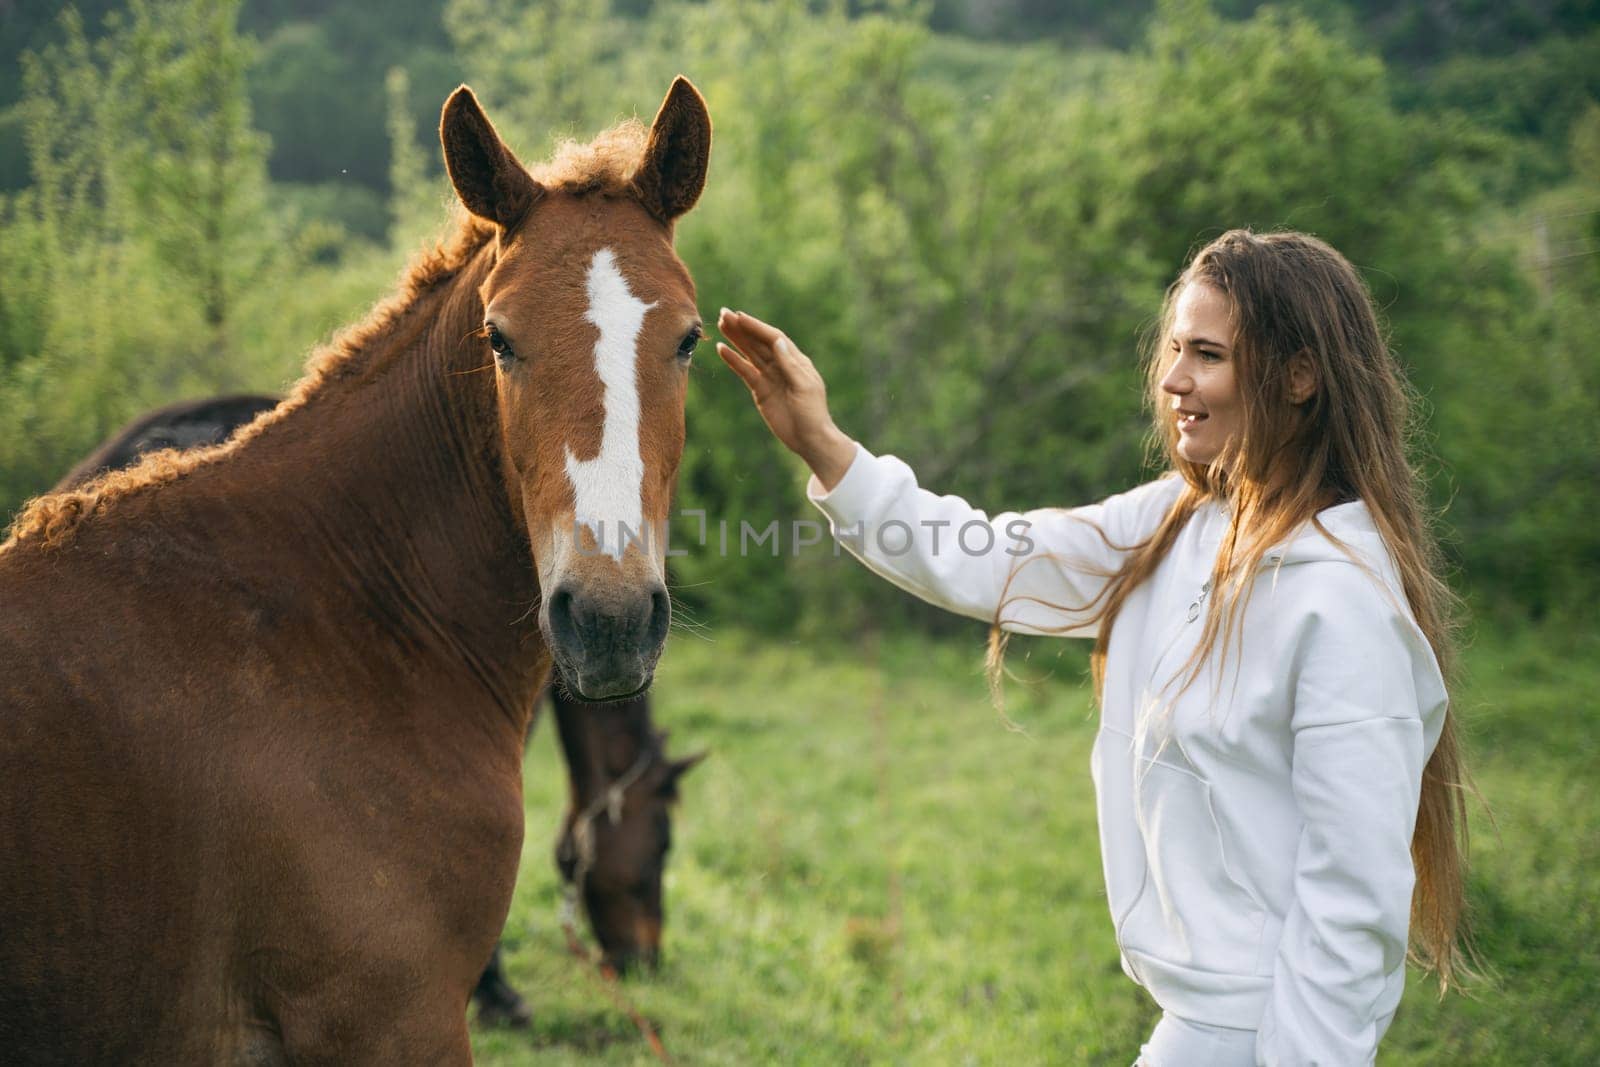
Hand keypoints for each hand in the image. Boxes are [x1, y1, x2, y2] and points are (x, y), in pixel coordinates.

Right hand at [717, 308, 856, 490]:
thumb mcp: (804, 387)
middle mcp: (782, 365)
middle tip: (724, 313)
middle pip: (759, 342)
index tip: (740, 317)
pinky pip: (745, 372)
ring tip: (721, 324)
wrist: (809, 439)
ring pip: (750, 353)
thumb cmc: (813, 413)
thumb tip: (778, 341)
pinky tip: (722, 349)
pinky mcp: (760, 390)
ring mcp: (770, 377)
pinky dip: (734, 361)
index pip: (773, 338)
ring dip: (736, 339)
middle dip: (742, 328)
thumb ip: (790, 365)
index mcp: (796, 361)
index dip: (756, 327)